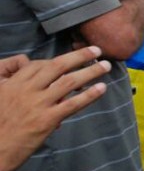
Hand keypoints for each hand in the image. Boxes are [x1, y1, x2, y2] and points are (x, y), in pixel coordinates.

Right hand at [0, 47, 110, 170]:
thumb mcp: (0, 98)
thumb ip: (17, 89)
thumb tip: (38, 86)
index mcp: (13, 83)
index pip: (39, 64)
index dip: (58, 61)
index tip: (72, 60)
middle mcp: (26, 90)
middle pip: (57, 66)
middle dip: (80, 56)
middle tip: (97, 50)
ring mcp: (37, 104)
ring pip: (69, 82)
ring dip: (91, 71)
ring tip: (106, 66)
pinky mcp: (46, 120)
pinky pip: (73, 104)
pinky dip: (89, 95)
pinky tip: (102, 88)